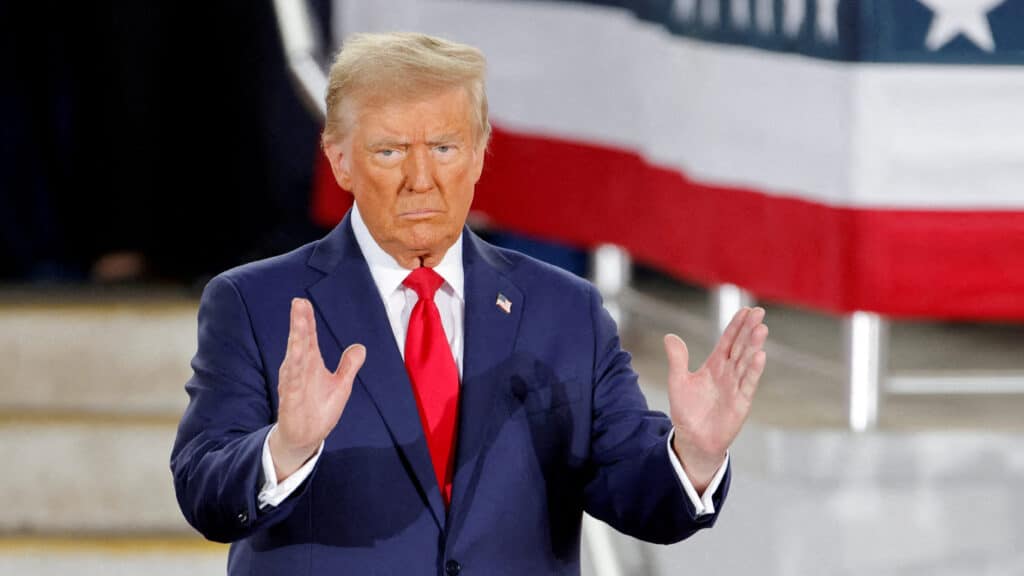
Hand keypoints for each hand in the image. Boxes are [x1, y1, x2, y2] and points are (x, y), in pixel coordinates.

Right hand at [269, 298, 365, 480]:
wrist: (305, 437)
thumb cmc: (318, 408)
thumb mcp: (340, 385)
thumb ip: (348, 366)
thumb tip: (360, 347)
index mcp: (310, 364)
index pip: (308, 338)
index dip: (306, 320)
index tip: (303, 302)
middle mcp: (299, 369)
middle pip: (299, 342)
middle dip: (299, 323)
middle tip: (298, 303)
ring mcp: (293, 383)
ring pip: (294, 358)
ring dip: (296, 340)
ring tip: (298, 322)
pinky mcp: (291, 399)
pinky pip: (291, 382)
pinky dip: (293, 368)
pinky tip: (295, 354)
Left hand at [664, 307, 766, 491]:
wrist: (693, 439)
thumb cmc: (688, 411)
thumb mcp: (678, 382)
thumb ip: (677, 359)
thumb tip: (670, 336)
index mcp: (714, 365)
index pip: (728, 341)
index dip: (736, 326)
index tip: (746, 310)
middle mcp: (728, 373)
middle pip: (741, 347)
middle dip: (749, 330)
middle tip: (759, 312)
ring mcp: (736, 387)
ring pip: (747, 362)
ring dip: (754, 346)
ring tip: (761, 329)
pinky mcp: (741, 402)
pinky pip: (748, 383)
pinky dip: (754, 370)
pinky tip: (760, 355)